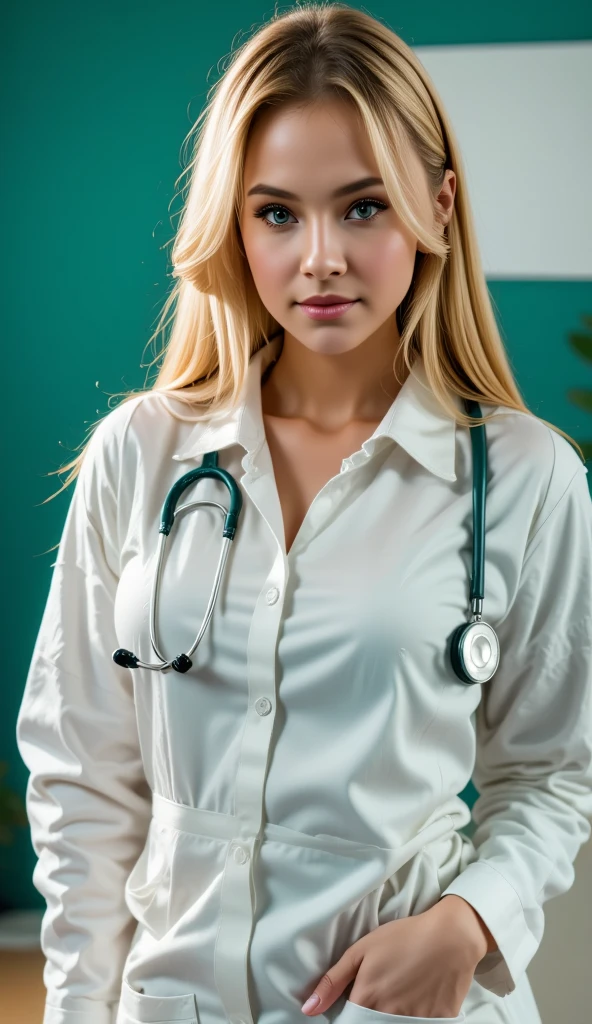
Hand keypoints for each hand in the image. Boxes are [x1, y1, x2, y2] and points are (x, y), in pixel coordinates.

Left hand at [300, 897, 488, 1017]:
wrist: (450, 936)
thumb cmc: (403, 938)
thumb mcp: (362, 950)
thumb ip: (333, 981)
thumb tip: (308, 1010)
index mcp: (367, 1000)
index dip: (350, 1018)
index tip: (356, 1006)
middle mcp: (389, 1016)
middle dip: (370, 1019)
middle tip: (383, 995)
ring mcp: (415, 1023)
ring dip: (392, 1018)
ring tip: (400, 994)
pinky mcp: (437, 1023)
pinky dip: (416, 1018)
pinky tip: (419, 999)